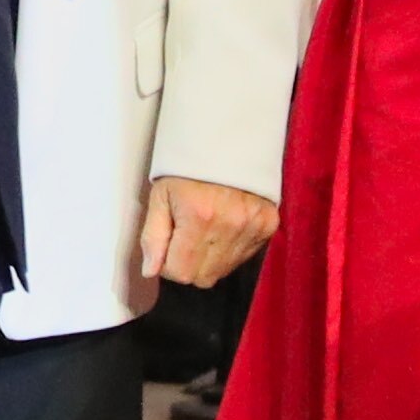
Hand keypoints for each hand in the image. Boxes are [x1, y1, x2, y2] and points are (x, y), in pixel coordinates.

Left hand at [135, 176, 276, 292]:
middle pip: (203, 278)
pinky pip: (244, 257)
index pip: (180, 272)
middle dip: (188, 264)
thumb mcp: (160, 196)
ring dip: (209, 259)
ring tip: (204, 229)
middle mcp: (230, 226)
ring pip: (223, 270)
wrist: (228, 141)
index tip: (167, 246)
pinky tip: (223, 227)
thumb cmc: (188, 167)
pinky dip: (230, 250)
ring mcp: (252, 227)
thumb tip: (150, 271)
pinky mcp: (268, 226)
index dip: (168, 265)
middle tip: (184, 238)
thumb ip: (153, 236)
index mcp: (199, 217)